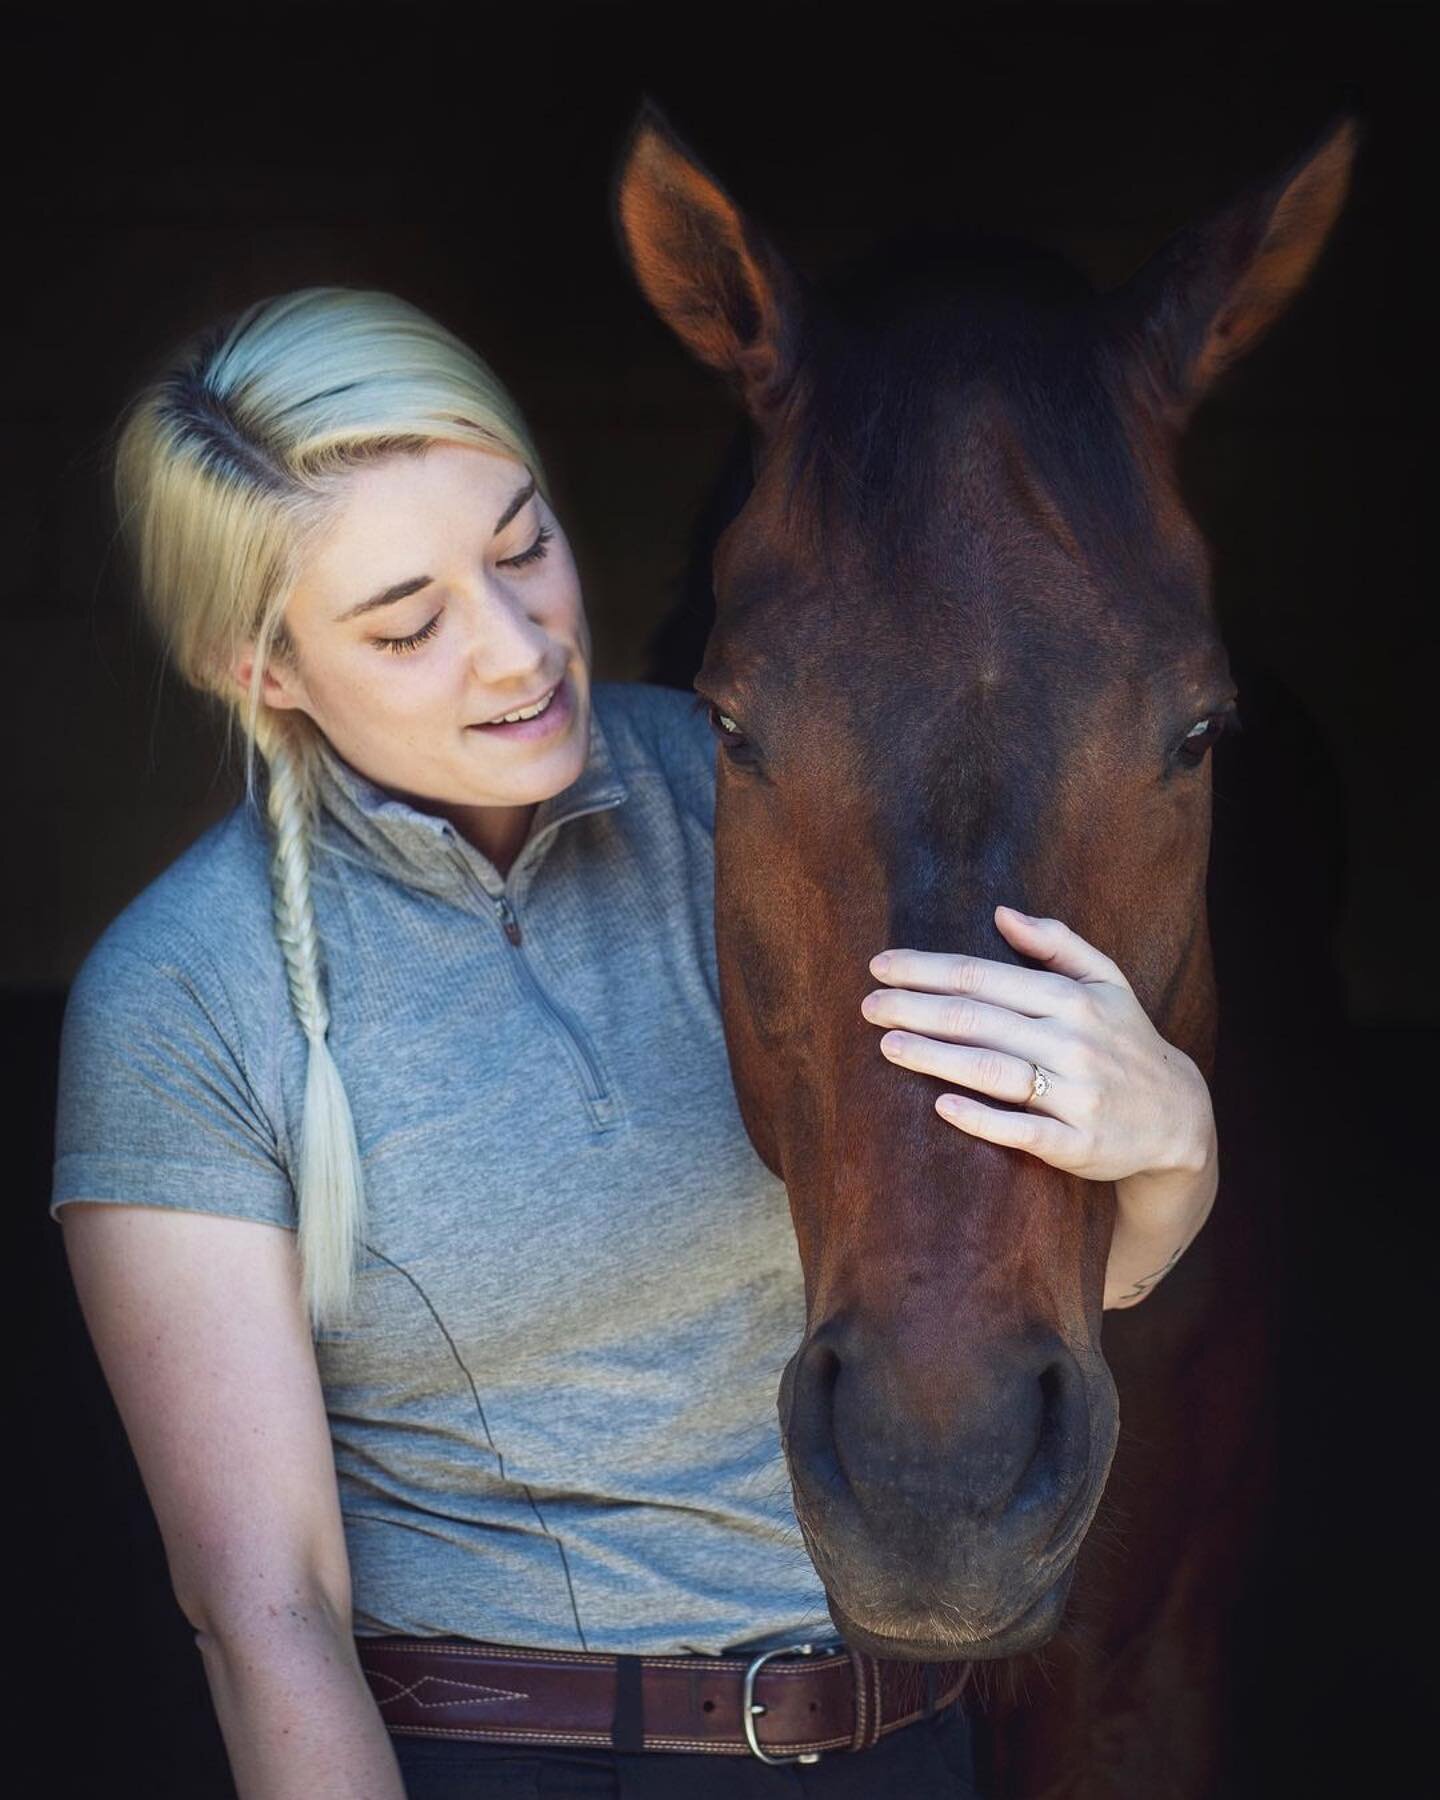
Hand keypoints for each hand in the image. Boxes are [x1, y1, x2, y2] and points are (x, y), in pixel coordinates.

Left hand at [859, 904, 1213, 1183]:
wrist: (1179, 1116)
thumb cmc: (1126, 1041)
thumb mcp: (1107, 982)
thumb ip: (1056, 943)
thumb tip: (1000, 913)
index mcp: (1072, 998)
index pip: (984, 977)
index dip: (927, 969)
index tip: (880, 966)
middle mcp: (1074, 1041)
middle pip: (978, 1019)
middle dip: (916, 1008)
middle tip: (867, 1005)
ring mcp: (1076, 1094)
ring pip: (992, 1070)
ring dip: (934, 1056)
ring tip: (887, 1045)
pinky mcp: (1078, 1144)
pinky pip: (1022, 1129)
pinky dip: (981, 1118)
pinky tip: (941, 1105)